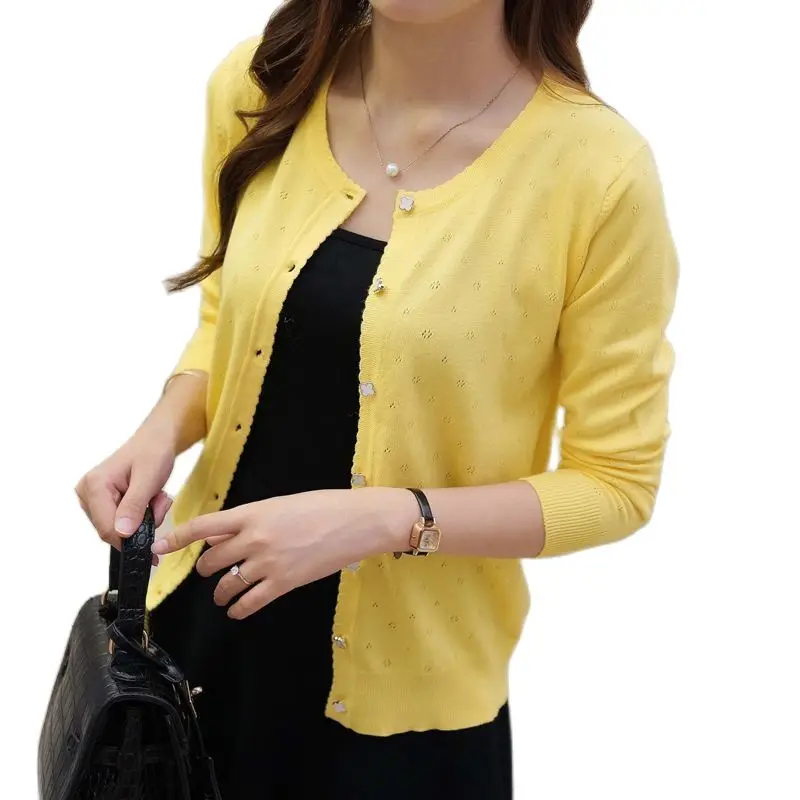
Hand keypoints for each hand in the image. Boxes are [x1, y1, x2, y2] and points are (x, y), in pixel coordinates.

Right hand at [75, 419, 176, 558]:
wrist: (156, 440)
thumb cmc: (153, 452)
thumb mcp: (148, 478)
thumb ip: (134, 506)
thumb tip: (121, 533)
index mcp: (94, 486)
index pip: (106, 528)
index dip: (130, 539)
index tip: (153, 540)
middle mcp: (86, 493)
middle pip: (112, 530)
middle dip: (141, 523)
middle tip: (159, 502)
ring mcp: (92, 499)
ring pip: (120, 528)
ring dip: (144, 518)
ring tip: (155, 497)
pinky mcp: (102, 502)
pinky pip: (122, 521)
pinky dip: (141, 515)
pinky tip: (149, 499)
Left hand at [152, 487, 417, 618]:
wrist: (356, 522)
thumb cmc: (324, 506)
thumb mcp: (282, 504)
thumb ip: (253, 519)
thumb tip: (228, 534)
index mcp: (253, 513)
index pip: (204, 526)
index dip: (178, 538)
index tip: (160, 547)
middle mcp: (254, 538)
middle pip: (211, 559)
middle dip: (205, 568)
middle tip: (208, 571)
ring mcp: (268, 563)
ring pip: (226, 584)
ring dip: (219, 592)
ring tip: (221, 595)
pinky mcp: (284, 583)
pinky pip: (249, 602)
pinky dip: (238, 609)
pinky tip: (237, 610)